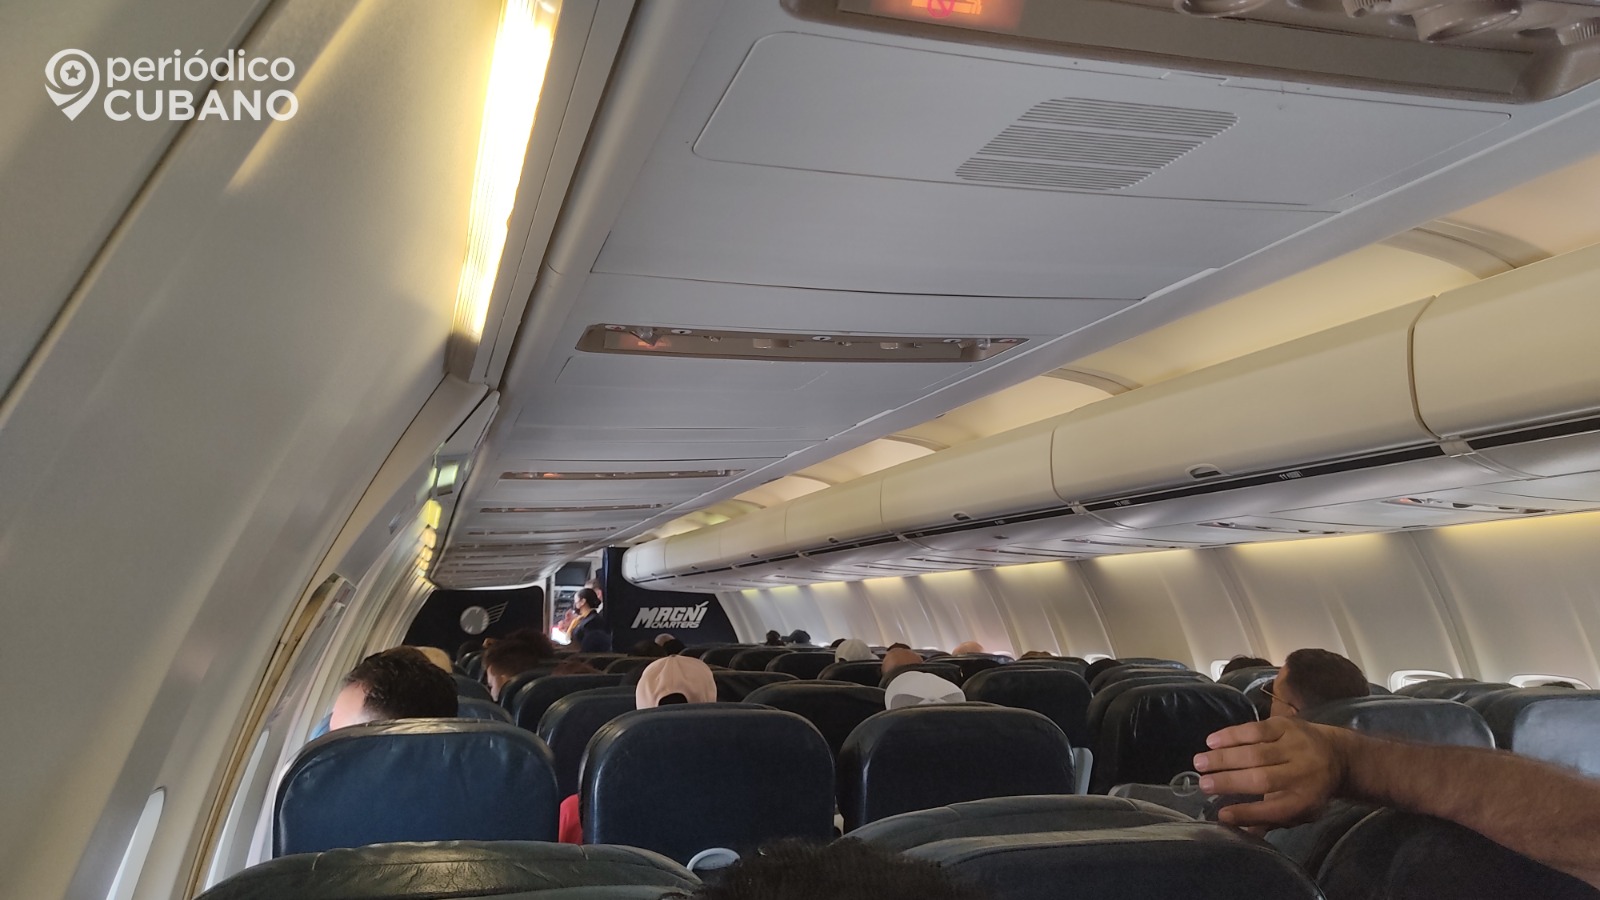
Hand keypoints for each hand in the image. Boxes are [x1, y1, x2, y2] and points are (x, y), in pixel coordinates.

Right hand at [1193, 717, 1354, 827]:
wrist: (1340, 756)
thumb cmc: (1311, 789)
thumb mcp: (1298, 812)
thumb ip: (1268, 820)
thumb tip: (1235, 829)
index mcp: (1305, 800)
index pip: (1273, 810)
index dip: (1246, 813)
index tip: (1221, 814)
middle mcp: (1303, 773)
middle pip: (1262, 779)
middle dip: (1229, 781)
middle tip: (1202, 784)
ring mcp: (1296, 746)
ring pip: (1256, 752)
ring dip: (1224, 757)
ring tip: (1199, 762)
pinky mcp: (1287, 725)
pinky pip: (1256, 729)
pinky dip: (1232, 735)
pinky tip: (1212, 741)